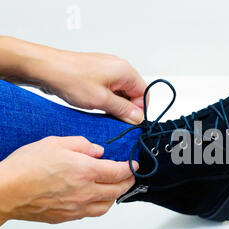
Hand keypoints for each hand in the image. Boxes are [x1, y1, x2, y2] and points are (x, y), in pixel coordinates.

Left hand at [0, 37, 146, 124]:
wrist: (44, 68)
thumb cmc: (69, 78)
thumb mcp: (102, 100)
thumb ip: (124, 111)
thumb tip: (138, 118)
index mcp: (125, 70)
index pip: (144, 93)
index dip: (139, 110)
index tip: (130, 121)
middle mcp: (118, 67)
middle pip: (133, 93)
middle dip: (125, 108)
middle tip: (113, 117)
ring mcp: (107, 69)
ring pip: (120, 93)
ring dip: (113, 104)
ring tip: (100, 109)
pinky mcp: (96, 73)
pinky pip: (108, 89)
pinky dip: (105, 99)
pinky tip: (94, 104)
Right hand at [0, 136, 137, 224]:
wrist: (5, 191)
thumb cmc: (26, 167)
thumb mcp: (57, 143)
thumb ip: (82, 145)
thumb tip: (98, 151)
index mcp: (86, 171)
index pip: (119, 172)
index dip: (130, 168)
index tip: (134, 166)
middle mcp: (86, 192)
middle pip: (117, 190)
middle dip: (127, 182)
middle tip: (129, 177)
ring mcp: (77, 207)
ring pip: (107, 206)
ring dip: (115, 196)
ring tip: (115, 188)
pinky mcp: (67, 217)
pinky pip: (91, 214)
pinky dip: (100, 206)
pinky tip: (96, 199)